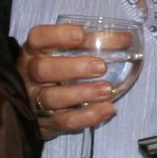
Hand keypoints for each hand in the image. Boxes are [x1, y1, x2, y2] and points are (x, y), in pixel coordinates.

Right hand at [20, 20, 116, 142]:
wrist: (31, 106)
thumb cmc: (53, 72)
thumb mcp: (63, 53)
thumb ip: (89, 44)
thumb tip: (126, 39)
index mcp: (33, 52)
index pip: (38, 38)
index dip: (58, 35)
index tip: (80, 35)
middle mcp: (30, 75)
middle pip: (44, 69)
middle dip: (72, 67)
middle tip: (100, 66)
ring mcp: (35, 100)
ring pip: (53, 97)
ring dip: (82, 93)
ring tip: (106, 89)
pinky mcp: (46, 122)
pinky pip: (65, 121)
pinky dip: (87, 116)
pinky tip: (106, 109)